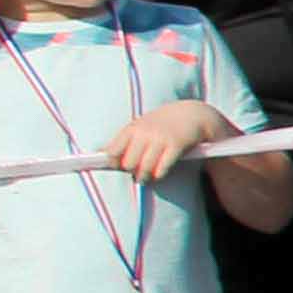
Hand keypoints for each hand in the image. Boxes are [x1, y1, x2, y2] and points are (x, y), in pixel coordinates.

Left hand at [109, 97, 233, 183]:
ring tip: (145, 179)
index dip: (113, 163)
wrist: (193, 113)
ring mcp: (160, 139)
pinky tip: (159, 174)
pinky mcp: (175, 145)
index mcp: (133, 128)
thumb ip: (123, 139)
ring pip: (144, 168)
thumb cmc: (162, 124)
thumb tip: (99, 152)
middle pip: (128, 163)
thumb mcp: (141, 127)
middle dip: (131, 171)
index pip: (113, 152)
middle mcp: (144, 133)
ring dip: (144, 177)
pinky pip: (162, 168)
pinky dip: (159, 174)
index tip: (118, 167)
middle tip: (136, 174)